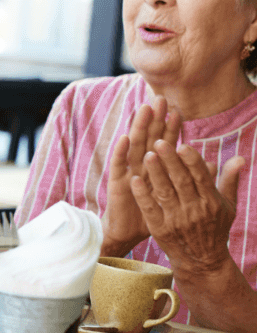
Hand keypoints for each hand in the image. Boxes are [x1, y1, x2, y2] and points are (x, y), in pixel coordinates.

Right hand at [103, 97, 180, 254]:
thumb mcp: (177, 195)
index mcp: (157, 167)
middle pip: (150, 138)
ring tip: (144, 110)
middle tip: (161, 99)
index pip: (166, 143)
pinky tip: (124, 138)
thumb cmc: (154, 213)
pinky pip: (119, 165)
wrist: (130, 232)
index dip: (172, 128)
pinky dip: (121, 151)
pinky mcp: (117, 183)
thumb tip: (215, 164)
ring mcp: (128, 172)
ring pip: (135, 146)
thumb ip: (194, 178)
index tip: (178, 111)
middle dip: (155, 119)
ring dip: (139, 127)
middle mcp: (142, 165)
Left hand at [130, 140, 242, 275]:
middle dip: (170, 161)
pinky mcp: (160, 229)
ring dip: (156, 173)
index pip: (201, 177)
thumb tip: (240, 158)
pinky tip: (135, 180)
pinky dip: (142, 194)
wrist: (202, 261)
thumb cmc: (215, 228)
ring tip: (147, 154)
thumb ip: (230, 180)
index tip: (182, 145)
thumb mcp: (228, 206)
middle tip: (159, 142)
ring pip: (165, 192)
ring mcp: (176, 220)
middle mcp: (195, 210)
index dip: (191, 161)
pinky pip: (150, 208)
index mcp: (211, 202)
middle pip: (181, 181)